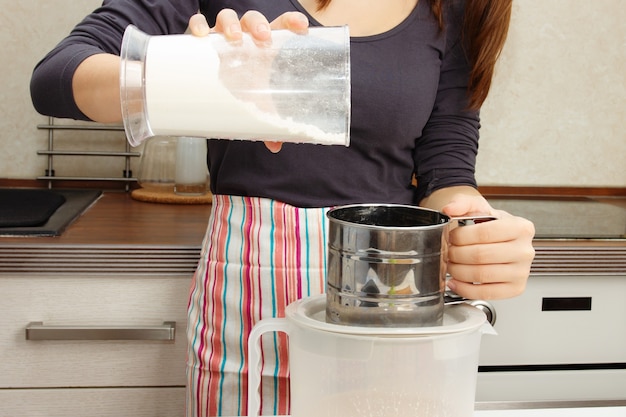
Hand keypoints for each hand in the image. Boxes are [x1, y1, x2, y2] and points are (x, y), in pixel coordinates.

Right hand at [188, 10, 309, 152]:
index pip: (281, 26)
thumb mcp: (256, 106)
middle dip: (259, 25)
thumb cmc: (240, 91)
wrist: (210, 92)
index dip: (291, 22)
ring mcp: (222, 35)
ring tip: (234, 38)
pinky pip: (198, 24)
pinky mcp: (200, 39)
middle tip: (262, 38)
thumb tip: (276, 145)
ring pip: (227, 17)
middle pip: (253, 20)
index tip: (301, 26)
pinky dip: (198, 24)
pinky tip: (201, 34)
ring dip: (232, 24)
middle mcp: (244, 37)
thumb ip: (268, 123)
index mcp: (265, 46)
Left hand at [441, 193, 535, 299]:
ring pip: (482, 275)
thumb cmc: (488, 224)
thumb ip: (461, 203)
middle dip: (456, 254)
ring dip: (458, 271)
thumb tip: (449, 210)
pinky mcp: (516, 288)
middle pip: (481, 255)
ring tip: (451, 264)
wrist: (497, 238)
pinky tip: (455, 281)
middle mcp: (525, 250)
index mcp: (521, 227)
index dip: (461, 236)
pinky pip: (486, 293)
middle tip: (448, 251)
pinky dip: (465, 289)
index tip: (451, 236)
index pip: (484, 233)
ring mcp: (522, 271)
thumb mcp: (477, 206)